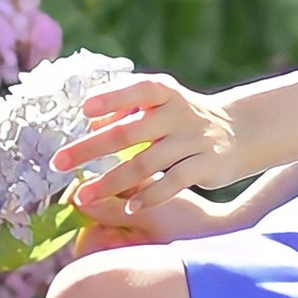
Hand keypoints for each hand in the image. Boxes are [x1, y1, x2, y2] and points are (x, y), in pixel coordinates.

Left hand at [55, 69, 238, 232]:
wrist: (238, 132)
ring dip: (111, 182)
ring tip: (83, 197)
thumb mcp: (160, 105)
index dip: (112, 98)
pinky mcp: (207, 165)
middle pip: (129, 132)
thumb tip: (91, 124)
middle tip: (59, 163)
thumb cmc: (182, 119)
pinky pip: (174, 182)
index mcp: (165, 92)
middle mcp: (180, 113)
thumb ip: (127, 111)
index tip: (84, 110)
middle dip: (91, 149)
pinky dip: (150, 195)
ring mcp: (194, 140)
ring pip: (146, 163)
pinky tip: (129, 207)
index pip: (137, 90)